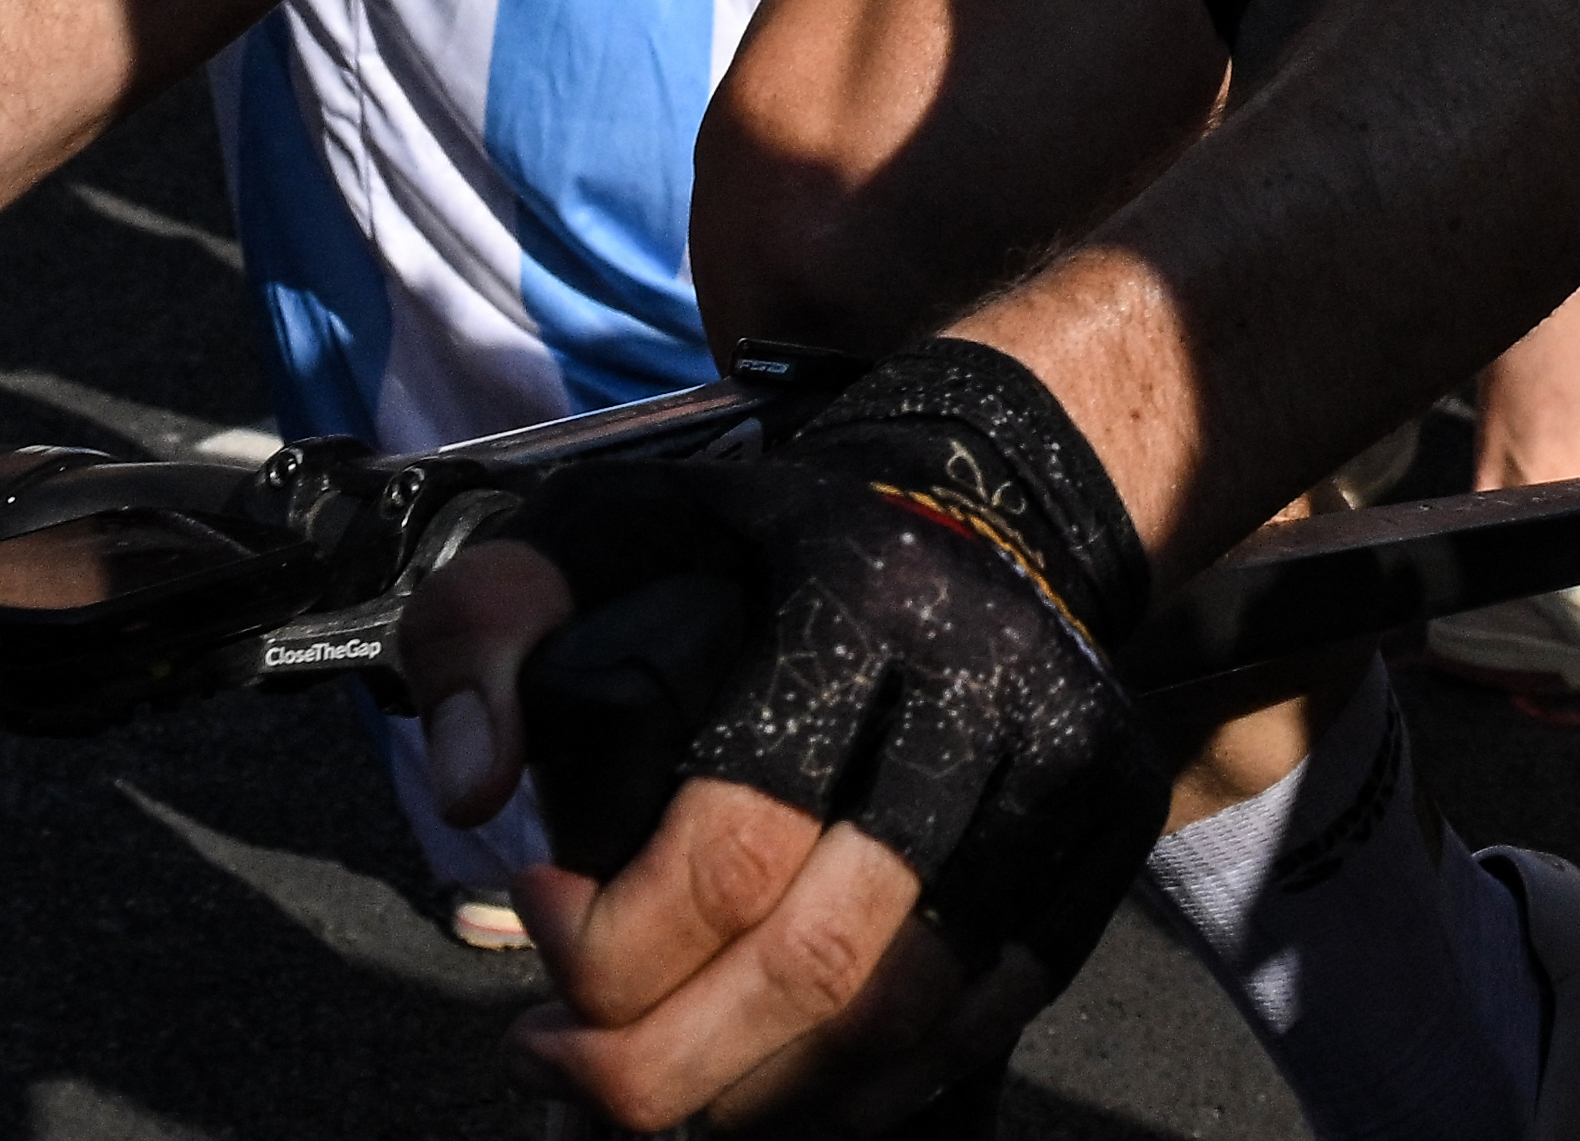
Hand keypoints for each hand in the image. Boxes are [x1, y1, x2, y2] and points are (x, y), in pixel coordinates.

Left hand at [394, 346, 1163, 1132]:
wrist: (973, 498)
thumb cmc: (758, 544)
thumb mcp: (598, 525)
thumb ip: (488, 626)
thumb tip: (470, 793)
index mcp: (847, 600)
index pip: (730, 842)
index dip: (612, 932)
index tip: (529, 917)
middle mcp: (977, 685)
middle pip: (819, 954)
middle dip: (663, 1059)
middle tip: (558, 1065)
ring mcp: (1061, 766)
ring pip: (905, 1009)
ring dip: (761, 1095)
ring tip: (654, 1096)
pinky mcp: (1109, 829)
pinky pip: (989, 1012)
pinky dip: (876, 1088)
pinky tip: (772, 1090)